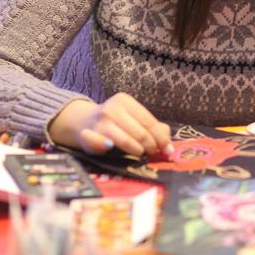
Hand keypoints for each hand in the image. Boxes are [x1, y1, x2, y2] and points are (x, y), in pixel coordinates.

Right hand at [48, 93, 173, 156]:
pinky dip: (104, 145)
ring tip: (140, 153)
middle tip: (153, 153)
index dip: (161, 138)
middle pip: (139, 132)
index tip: (167, 149)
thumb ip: (154, 128)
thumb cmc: (116, 122)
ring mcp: (99, 122)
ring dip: (136, 150)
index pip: (149, 122)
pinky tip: (110, 147)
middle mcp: (111, 109)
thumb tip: (169, 147)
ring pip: (124, 139)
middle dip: (150, 146)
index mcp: (125, 101)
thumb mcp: (134, 119)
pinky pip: (97, 142)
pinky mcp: (87, 135)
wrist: (85, 121)